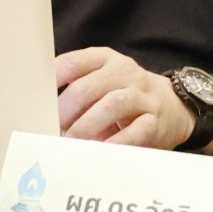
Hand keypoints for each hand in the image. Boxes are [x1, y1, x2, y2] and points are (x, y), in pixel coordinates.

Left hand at [55, 48, 205, 149]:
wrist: (174, 107)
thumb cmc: (125, 96)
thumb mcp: (103, 81)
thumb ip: (77, 88)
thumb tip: (41, 110)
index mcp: (105, 60)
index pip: (73, 63)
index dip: (52, 81)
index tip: (38, 100)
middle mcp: (125, 73)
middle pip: (88, 87)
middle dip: (66, 110)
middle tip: (54, 127)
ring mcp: (142, 96)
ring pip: (112, 105)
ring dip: (87, 126)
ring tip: (72, 141)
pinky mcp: (155, 121)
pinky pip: (134, 132)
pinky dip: (115, 143)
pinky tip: (100, 151)